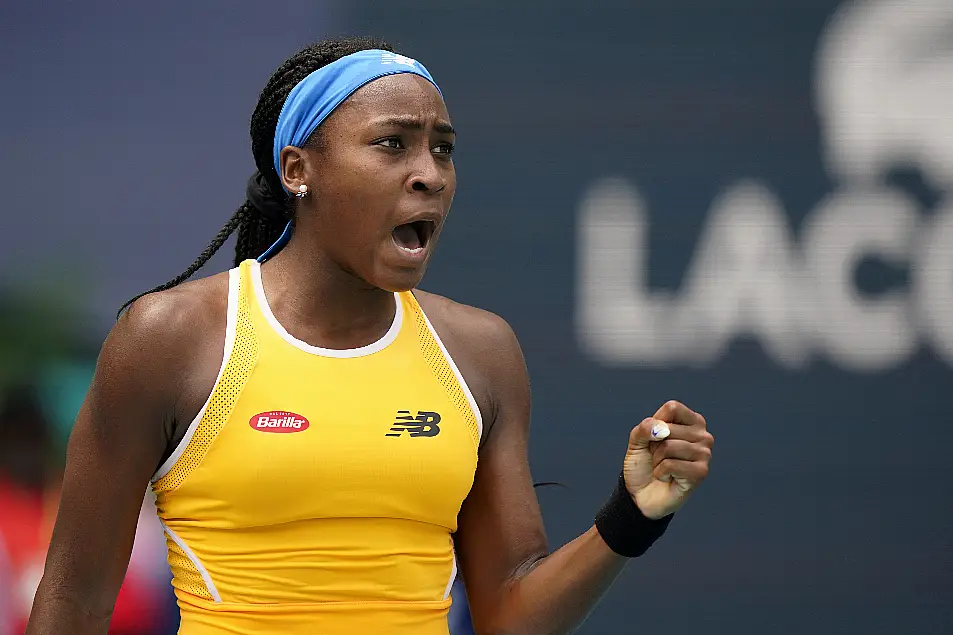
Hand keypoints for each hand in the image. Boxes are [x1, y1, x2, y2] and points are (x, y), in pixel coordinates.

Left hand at [623, 400, 713, 518]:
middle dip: (654, 445)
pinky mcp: (701, 472)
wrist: (641, 494)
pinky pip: (671, 464)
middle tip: (658, 458)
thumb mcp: (637, 439)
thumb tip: (660, 429)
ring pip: (669, 447)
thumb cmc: (644, 464)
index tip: (654, 438)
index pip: (672, 408)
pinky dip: (661, 472)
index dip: (655, 423)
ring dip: (657, 460)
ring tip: (662, 467)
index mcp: (692, 422)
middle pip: (668, 429)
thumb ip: (645, 427)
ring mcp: (705, 454)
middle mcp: (703, 435)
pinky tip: (667, 478)